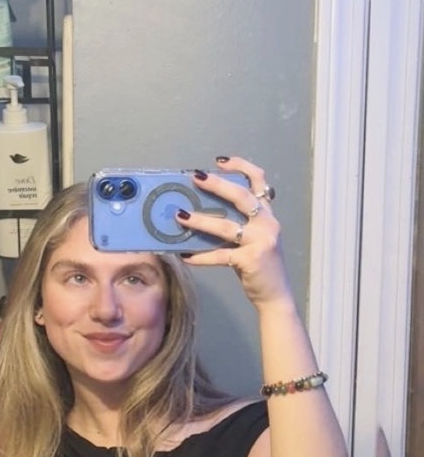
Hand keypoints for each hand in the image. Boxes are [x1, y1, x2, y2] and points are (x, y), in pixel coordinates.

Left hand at [178, 156, 293, 309]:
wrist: (275, 295)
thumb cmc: (259, 268)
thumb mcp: (253, 241)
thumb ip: (236, 227)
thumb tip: (201, 218)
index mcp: (267, 215)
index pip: (258, 182)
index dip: (241, 167)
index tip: (219, 161)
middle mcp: (267, 223)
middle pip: (241, 196)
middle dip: (217, 184)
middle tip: (195, 177)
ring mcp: (261, 241)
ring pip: (226, 226)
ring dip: (200, 220)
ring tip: (180, 216)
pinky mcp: (251, 259)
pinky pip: (220, 255)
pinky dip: (201, 256)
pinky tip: (185, 255)